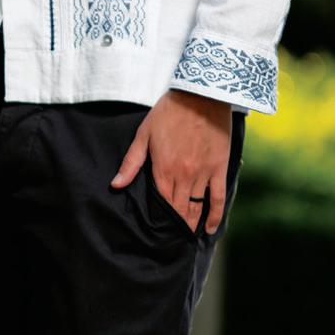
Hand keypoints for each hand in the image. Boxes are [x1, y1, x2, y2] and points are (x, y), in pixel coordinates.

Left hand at [110, 89, 231, 233]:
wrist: (200, 95)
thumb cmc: (168, 112)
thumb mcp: (144, 134)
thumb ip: (131, 163)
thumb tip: (116, 185)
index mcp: (163, 169)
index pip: (161, 204)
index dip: (160, 219)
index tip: (157, 231)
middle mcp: (184, 176)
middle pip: (179, 210)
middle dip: (175, 226)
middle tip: (171, 239)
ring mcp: (203, 174)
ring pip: (197, 208)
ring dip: (191, 223)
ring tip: (186, 236)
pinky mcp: (219, 168)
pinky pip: (218, 198)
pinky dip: (215, 216)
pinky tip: (210, 229)